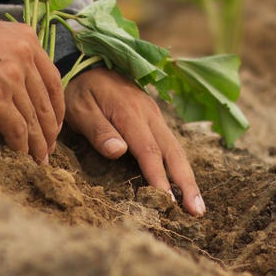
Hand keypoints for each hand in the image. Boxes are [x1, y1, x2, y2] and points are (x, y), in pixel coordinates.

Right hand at [0, 7, 64, 162]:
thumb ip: (5, 55)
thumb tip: (8, 84)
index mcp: (26, 38)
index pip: (52, 80)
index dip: (55, 107)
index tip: (52, 123)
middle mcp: (25, 56)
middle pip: (46, 102)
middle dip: (50, 130)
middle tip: (49, 149)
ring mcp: (12, 78)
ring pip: (34, 120)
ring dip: (38, 145)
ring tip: (38, 161)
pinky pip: (17, 130)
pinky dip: (20, 148)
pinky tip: (20, 157)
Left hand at [64, 68, 205, 216]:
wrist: (86, 64)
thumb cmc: (79, 91)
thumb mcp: (79, 109)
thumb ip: (98, 130)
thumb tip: (119, 152)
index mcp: (130, 113)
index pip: (149, 150)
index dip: (159, 177)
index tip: (168, 201)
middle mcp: (148, 114)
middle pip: (172, 151)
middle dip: (186, 183)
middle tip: (196, 211)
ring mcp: (154, 115)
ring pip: (176, 148)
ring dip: (187, 177)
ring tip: (196, 206)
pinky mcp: (153, 117)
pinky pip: (170, 143)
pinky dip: (179, 165)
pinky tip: (183, 183)